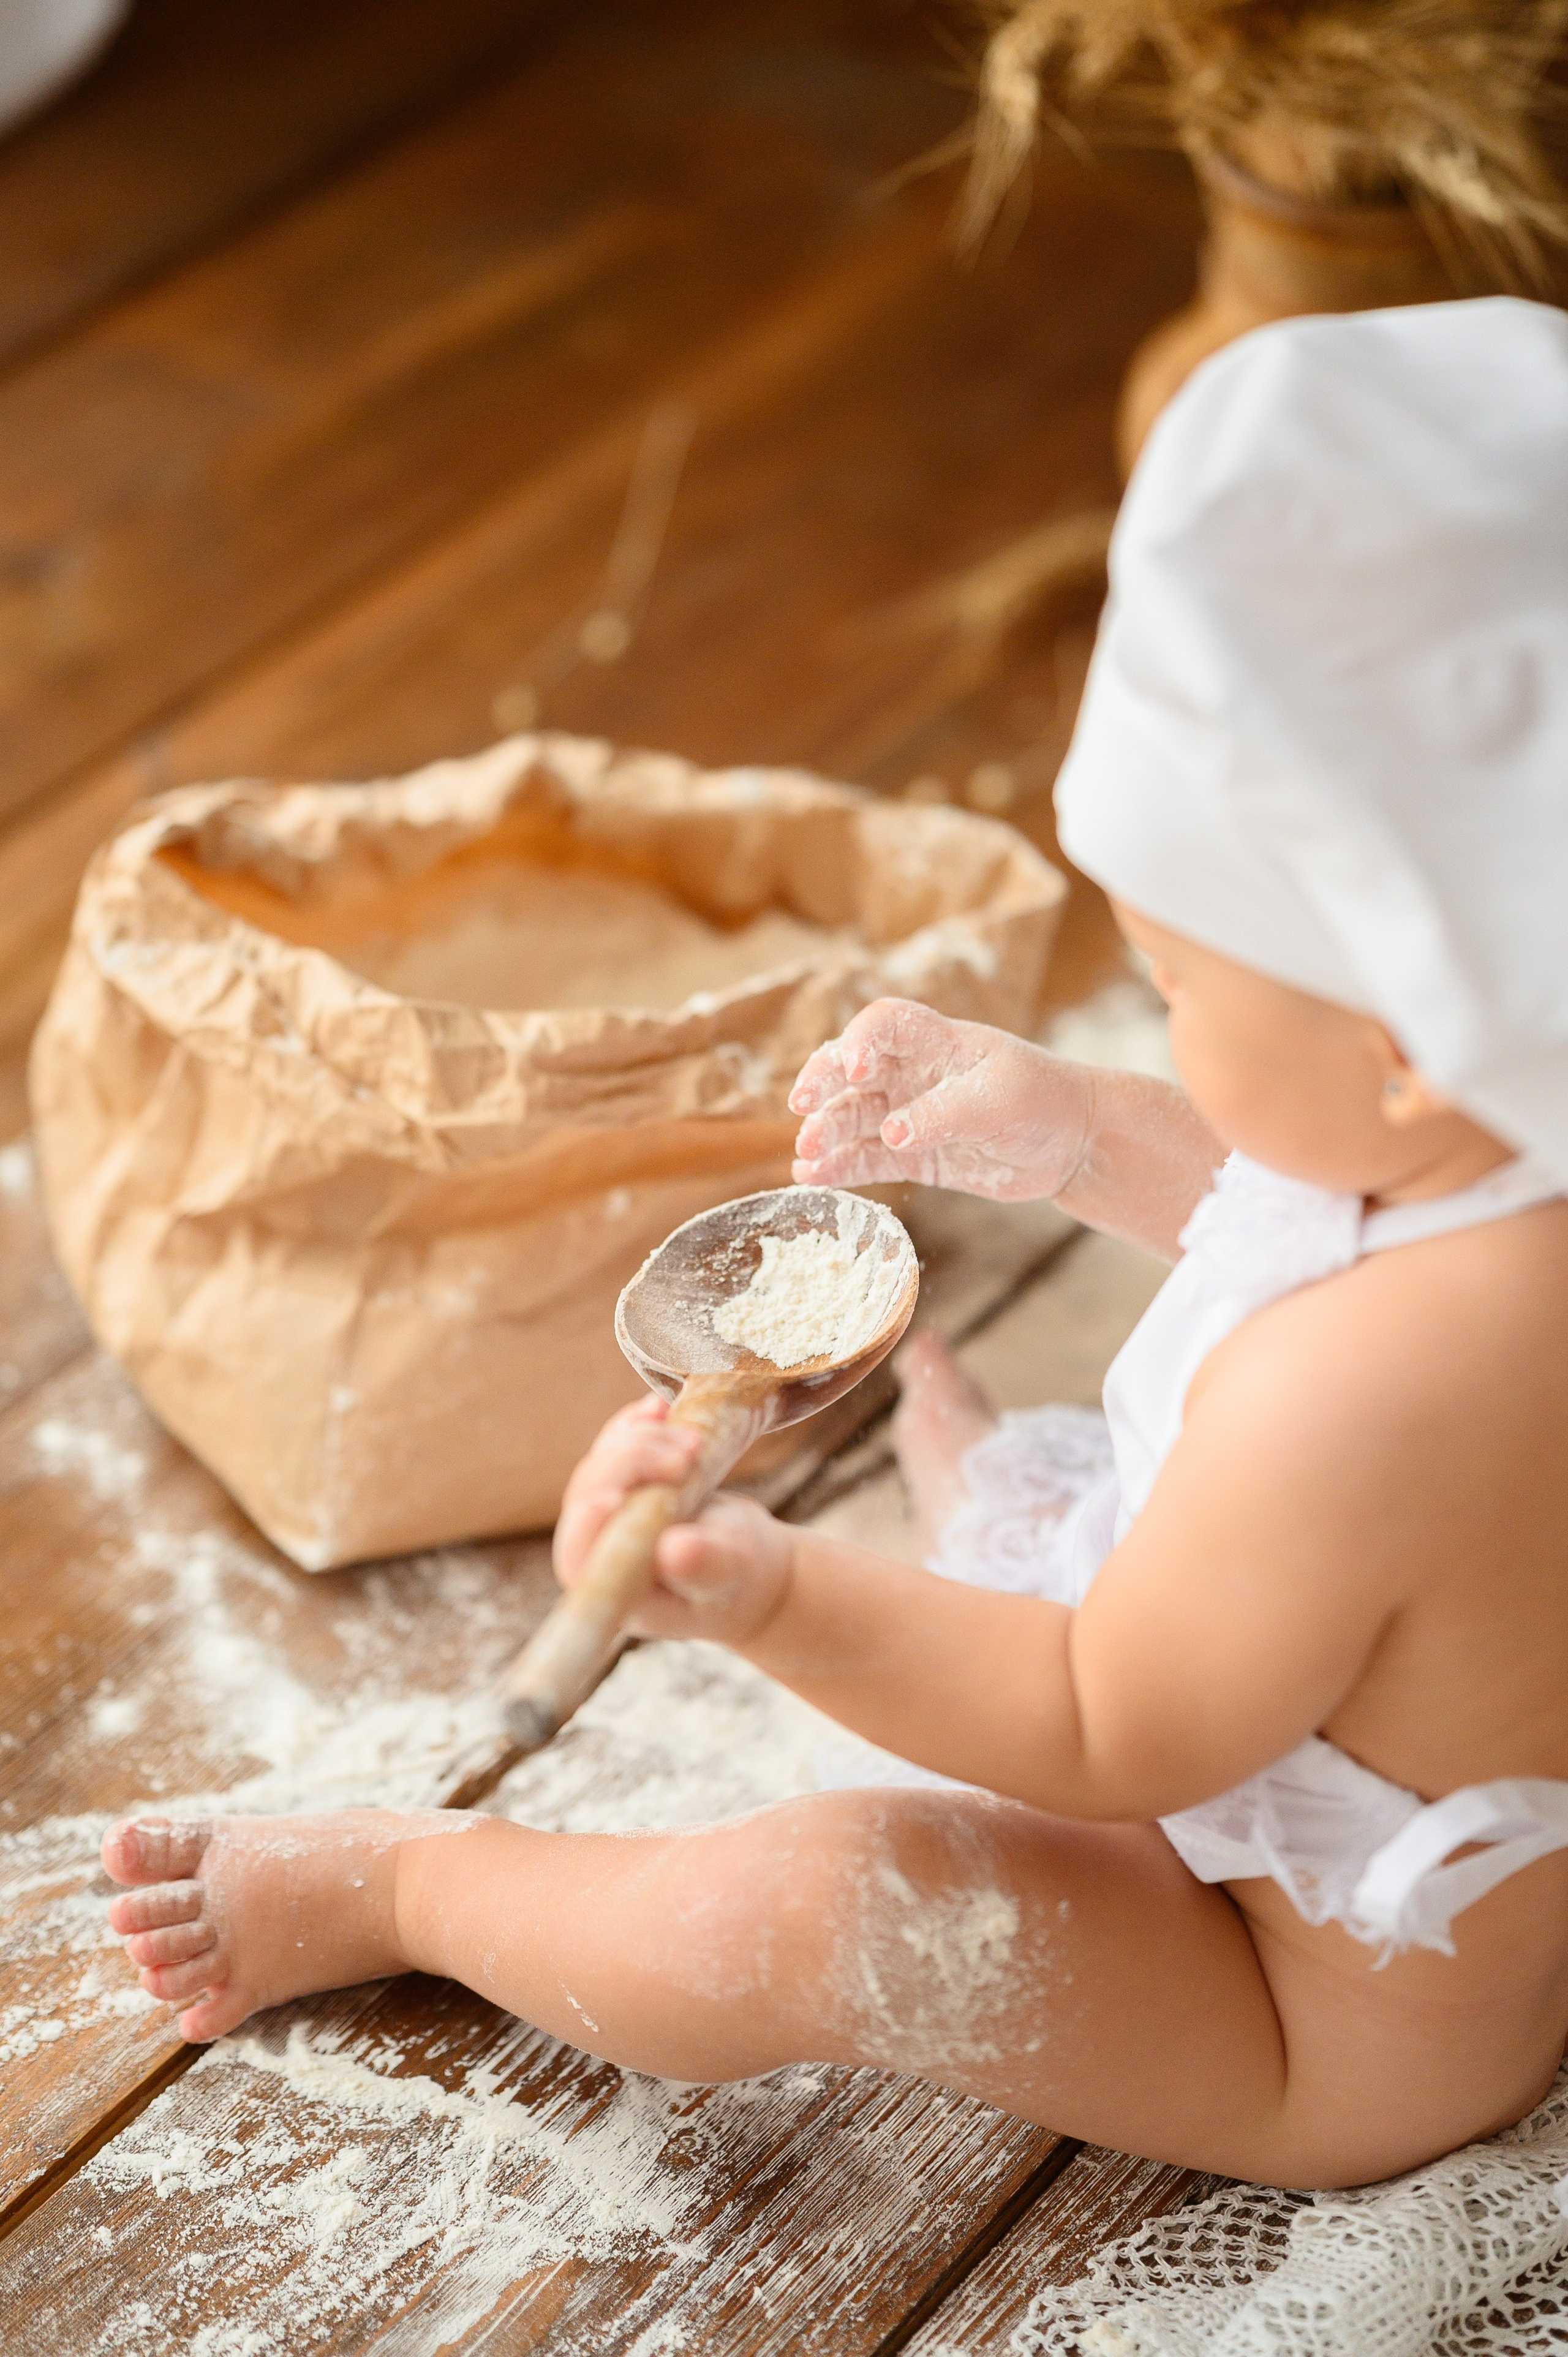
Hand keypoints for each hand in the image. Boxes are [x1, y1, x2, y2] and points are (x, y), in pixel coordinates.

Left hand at [554, 1396, 795, 1646]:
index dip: (585, 1528)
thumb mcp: (729, 1570)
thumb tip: (675, 1551)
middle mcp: (597, 1551)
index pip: (577, 1559)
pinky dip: (635, 1425)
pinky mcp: (619, 1485)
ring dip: (643, 1442)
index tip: (611, 1499)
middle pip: (588, 1497)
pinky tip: (659, 1408)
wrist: (743, 1557)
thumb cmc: (737, 1577)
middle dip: (632, 1465)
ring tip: (695, 1442)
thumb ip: (704, 1565)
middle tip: (688, 1455)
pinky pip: (614, 1447)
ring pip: (600, 1466)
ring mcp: (605, 1515)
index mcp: (614, 1588)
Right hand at [789, 998, 1092, 1201]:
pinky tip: (813, 1176)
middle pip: (852, 1067)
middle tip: (802, 1108)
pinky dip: (840, 1166)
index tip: (854, 1067)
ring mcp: (911, 1114)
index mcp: (938, 1042)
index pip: (885, 1024)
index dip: (861, 1038)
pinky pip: (868, 1157)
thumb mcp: (1001, 1100)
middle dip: (822, 1083)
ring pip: (853, 1115)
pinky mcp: (914, 1154)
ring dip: (826, 1130)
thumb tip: (893, 1132)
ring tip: (807, 1154)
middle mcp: (915, 1073)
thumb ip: (945, 1113)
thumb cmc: (1045, 1102)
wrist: (1073, 1144)